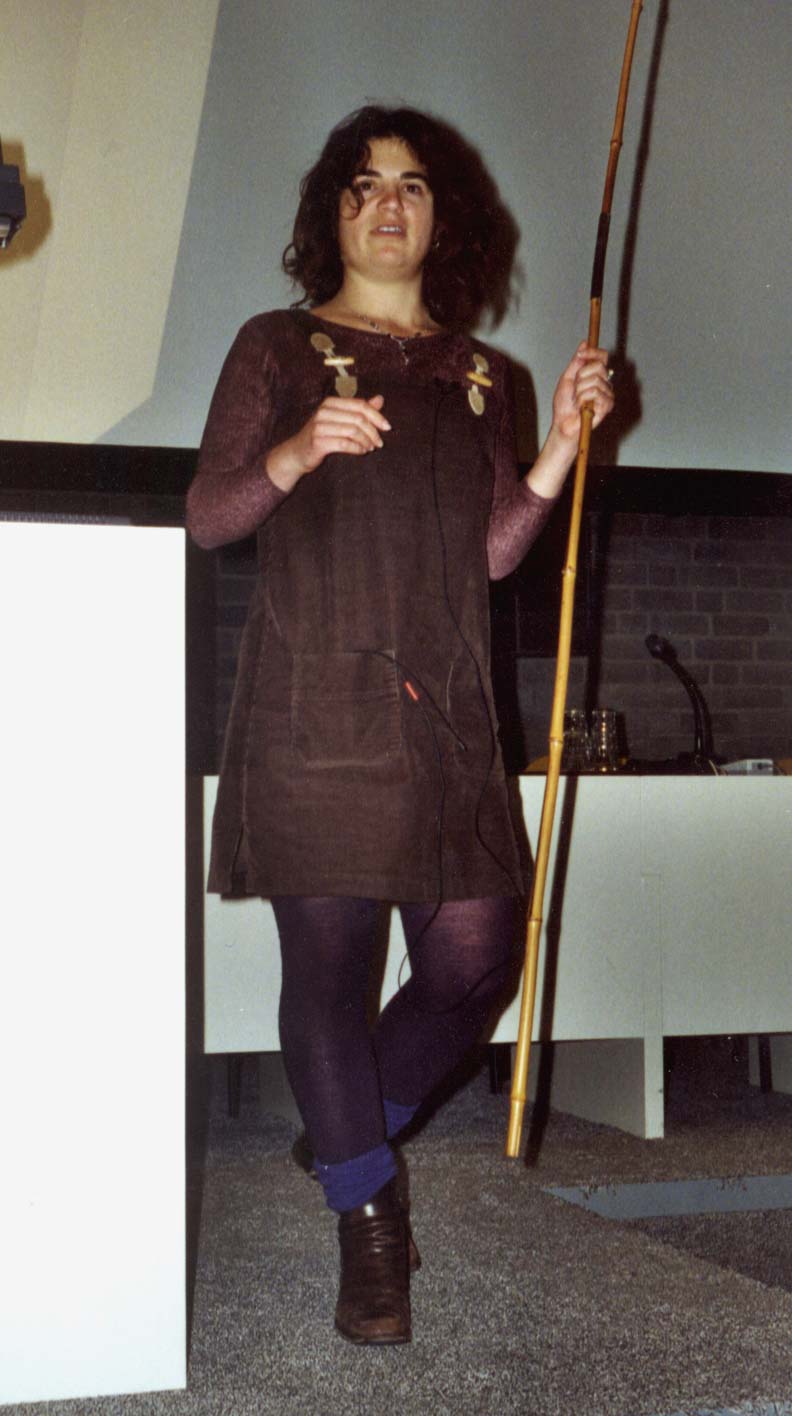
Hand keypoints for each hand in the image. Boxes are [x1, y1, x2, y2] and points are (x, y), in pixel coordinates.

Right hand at [266, 394, 390, 491]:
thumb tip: (380, 399)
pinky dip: (357, 449)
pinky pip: (345, 444)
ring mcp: (319, 426)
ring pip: (353, 431)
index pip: (360, 405)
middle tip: (379, 443)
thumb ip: (359, 409)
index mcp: (330, 403)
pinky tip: (361, 452)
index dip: (377, 416)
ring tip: (370, 448)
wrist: (296, 453)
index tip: (387, 427)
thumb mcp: (340, 419)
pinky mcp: (318, 441)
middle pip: (358, 418)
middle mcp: (324, 411)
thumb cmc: (321, 436)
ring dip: (366, 441)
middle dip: (373, 432)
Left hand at [550, 342, 613, 444]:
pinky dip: (584, 399)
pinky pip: (596, 392)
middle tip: (575, 388)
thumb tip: (584, 343)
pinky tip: (582, 407)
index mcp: (595, 375)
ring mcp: (607, 393)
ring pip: (596, 380)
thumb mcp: (567, 378)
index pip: (602, 356)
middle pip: (599, 366)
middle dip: (581, 376)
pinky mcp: (608, 405)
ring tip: (577, 400)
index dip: (593, 352)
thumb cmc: (564, 404)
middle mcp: (604, 382)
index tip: (581, 353)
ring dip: (580, 390)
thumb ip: (576, 362)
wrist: (563, 423)